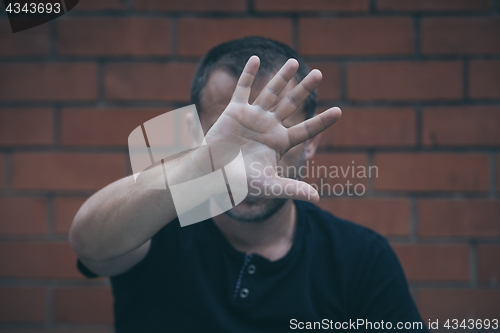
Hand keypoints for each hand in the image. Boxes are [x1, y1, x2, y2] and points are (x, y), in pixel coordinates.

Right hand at [194, 56, 340, 202]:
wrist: (214, 176)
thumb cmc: (241, 183)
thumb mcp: (269, 186)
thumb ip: (292, 189)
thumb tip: (316, 198)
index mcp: (280, 142)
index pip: (306, 130)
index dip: (322, 121)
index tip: (339, 111)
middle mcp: (269, 127)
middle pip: (291, 104)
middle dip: (304, 90)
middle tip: (319, 74)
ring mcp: (253, 117)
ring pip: (271, 93)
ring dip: (282, 77)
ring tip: (295, 62)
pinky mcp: (235, 111)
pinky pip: (243, 89)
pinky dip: (248, 74)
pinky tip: (256, 59)